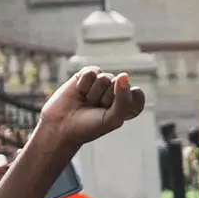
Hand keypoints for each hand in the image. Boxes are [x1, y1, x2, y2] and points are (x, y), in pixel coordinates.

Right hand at [33, 68, 147, 154]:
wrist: (61, 125)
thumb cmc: (88, 126)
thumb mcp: (112, 118)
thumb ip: (124, 99)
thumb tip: (123, 75)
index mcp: (126, 105)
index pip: (137, 95)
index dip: (125, 102)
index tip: (114, 114)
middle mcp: (115, 92)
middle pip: (121, 85)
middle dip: (106, 98)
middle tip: (95, 108)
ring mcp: (100, 83)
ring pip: (106, 78)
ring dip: (94, 92)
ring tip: (86, 101)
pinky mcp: (86, 75)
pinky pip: (92, 72)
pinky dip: (84, 84)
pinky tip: (79, 92)